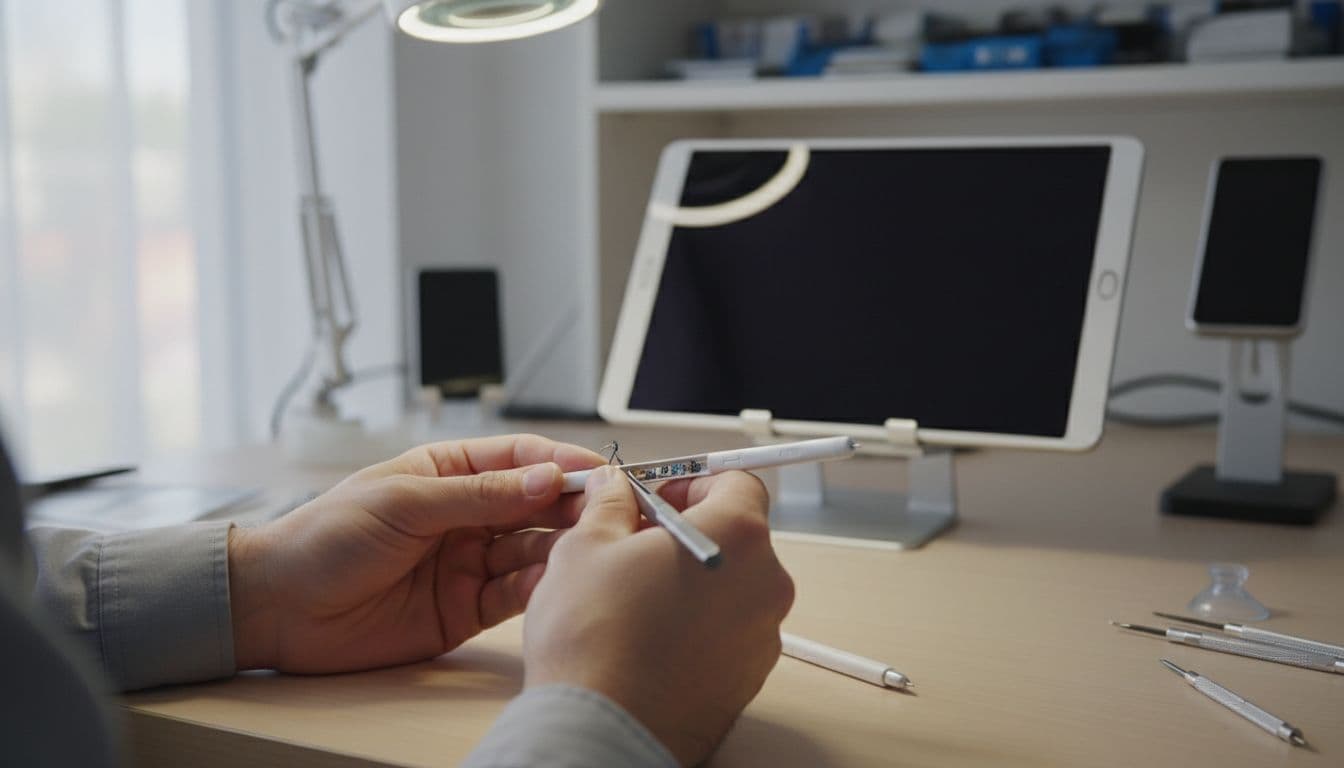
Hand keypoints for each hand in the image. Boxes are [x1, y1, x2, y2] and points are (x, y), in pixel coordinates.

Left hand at [227, 434, 604, 673]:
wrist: (279, 608)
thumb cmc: (325, 538)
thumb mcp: (404, 501)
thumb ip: (479, 496)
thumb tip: (545, 479)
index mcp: (448, 472)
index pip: (520, 459)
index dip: (562, 463)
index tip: (600, 471)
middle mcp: (466, 515)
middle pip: (536, 504)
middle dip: (572, 505)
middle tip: (606, 511)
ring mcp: (468, 562)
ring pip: (532, 550)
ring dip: (560, 547)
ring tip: (585, 546)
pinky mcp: (465, 609)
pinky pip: (514, 594)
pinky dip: (537, 587)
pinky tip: (553, 579)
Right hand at [523, 465, 794, 765]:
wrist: (599, 730)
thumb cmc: (594, 638)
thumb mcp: (586, 545)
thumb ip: (609, 504)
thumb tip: (613, 488)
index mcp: (738, 537)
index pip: (736, 482)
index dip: (692, 482)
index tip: (657, 496)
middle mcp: (766, 585)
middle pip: (736, 537)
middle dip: (687, 533)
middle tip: (634, 545)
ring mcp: (762, 638)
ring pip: (730, 589)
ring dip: (691, 582)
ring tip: (632, 598)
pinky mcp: (747, 681)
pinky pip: (725, 635)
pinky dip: (695, 627)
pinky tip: (646, 638)